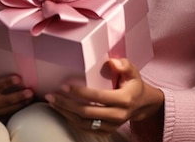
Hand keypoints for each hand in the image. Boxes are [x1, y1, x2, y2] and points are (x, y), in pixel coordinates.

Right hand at [0, 69, 34, 119]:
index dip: (9, 82)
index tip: (19, 78)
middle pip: (7, 100)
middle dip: (20, 96)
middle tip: (30, 91)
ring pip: (9, 109)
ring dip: (21, 104)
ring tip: (31, 98)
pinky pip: (6, 115)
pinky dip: (15, 110)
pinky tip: (23, 106)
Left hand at [44, 58, 163, 133]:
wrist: (142, 104)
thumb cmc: (134, 85)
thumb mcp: (133, 72)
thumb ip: (124, 65)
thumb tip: (112, 62)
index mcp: (124, 100)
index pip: (98, 97)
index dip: (80, 92)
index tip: (65, 86)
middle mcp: (118, 115)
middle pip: (87, 112)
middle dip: (67, 104)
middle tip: (52, 95)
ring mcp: (112, 125)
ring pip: (84, 123)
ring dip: (66, 113)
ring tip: (53, 103)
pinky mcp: (107, 131)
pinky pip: (86, 129)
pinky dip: (72, 121)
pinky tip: (62, 112)